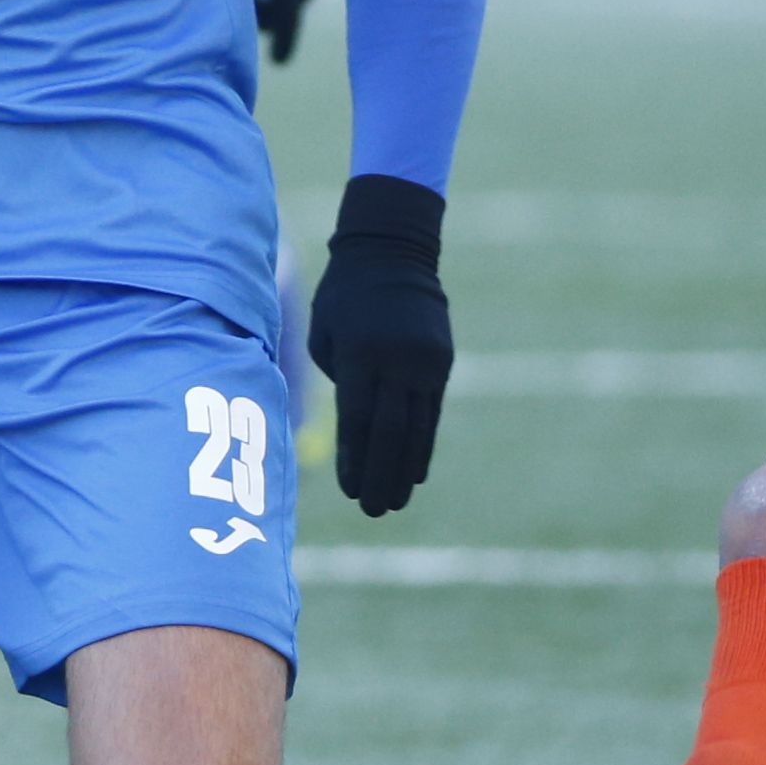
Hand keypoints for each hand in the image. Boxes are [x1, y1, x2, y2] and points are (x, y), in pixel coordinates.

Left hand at [306, 174, 450, 515]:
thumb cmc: (343, 297)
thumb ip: (338, 382)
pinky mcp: (441, 363)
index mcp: (361, 353)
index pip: (358, 419)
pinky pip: (431, 413)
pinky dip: (422, 446)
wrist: (393, 253)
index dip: (354, 460)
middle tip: (371, 511)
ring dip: (404, 471)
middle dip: (380, 475)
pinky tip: (415, 475)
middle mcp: (397, 360)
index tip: (349, 492)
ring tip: (393, 503)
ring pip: (416, 428)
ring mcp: (423, 362)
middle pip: (390, 432)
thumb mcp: (325, 334)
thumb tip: (352, 432)